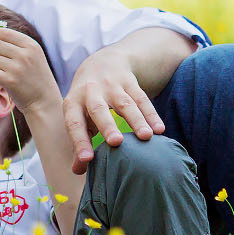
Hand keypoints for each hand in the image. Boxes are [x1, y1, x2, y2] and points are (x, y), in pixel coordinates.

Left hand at [0, 24, 64, 114]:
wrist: (44, 102)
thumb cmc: (35, 77)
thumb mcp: (34, 55)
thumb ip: (17, 43)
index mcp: (31, 45)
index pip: (1, 32)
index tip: (1, 49)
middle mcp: (25, 54)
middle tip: (0, 62)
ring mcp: (17, 68)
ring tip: (3, 72)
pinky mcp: (9, 81)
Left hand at [57, 46, 164, 172]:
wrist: (100, 63)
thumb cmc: (87, 102)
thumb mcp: (79, 118)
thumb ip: (79, 143)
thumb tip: (77, 171)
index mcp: (73, 103)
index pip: (74, 124)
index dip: (80, 142)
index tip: (87, 160)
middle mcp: (90, 92)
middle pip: (99, 110)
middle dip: (107, 126)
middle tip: (116, 142)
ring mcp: (111, 86)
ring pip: (125, 103)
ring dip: (136, 120)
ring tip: (146, 137)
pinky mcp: (129, 82)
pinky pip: (142, 98)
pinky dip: (151, 114)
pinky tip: (160, 130)